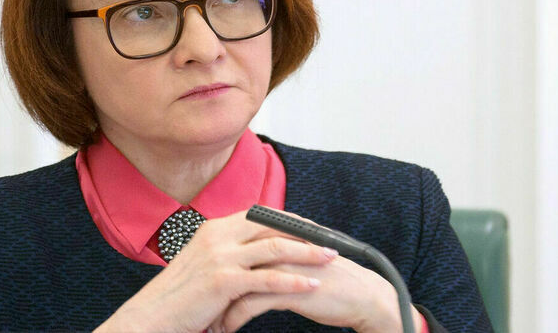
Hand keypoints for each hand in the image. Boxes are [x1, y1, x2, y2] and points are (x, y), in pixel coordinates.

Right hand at [94, 210, 337, 332]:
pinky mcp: (223, 281)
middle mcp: (219, 235)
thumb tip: (256, 250)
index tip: (313, 228)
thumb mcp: (204, 261)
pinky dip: (293, 280)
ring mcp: (220, 256)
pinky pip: (267, 278)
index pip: (261, 215)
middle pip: (273, 226)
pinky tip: (312, 284)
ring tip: (330, 258)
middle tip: (331, 240)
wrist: (152, 315)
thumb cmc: (181, 294)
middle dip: (306, 232)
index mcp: (216, 228)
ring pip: (274, 248)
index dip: (290, 220)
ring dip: (307, 252)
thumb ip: (229, 251)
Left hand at [209, 211, 424, 332]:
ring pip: (234, 284)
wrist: (360, 294)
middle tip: (197, 305)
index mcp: (274, 233)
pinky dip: (234, 318)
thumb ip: (269, 253)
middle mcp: (274, 243)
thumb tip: (243, 259)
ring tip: (210, 322)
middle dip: (209, 287)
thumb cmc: (325, 278)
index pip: (231, 244)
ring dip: (218, 306)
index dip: (213, 265)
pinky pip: (249, 303)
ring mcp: (280, 264)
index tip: (200, 283)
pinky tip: (229, 328)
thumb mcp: (294, 259)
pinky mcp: (288, 287)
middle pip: (227, 262)